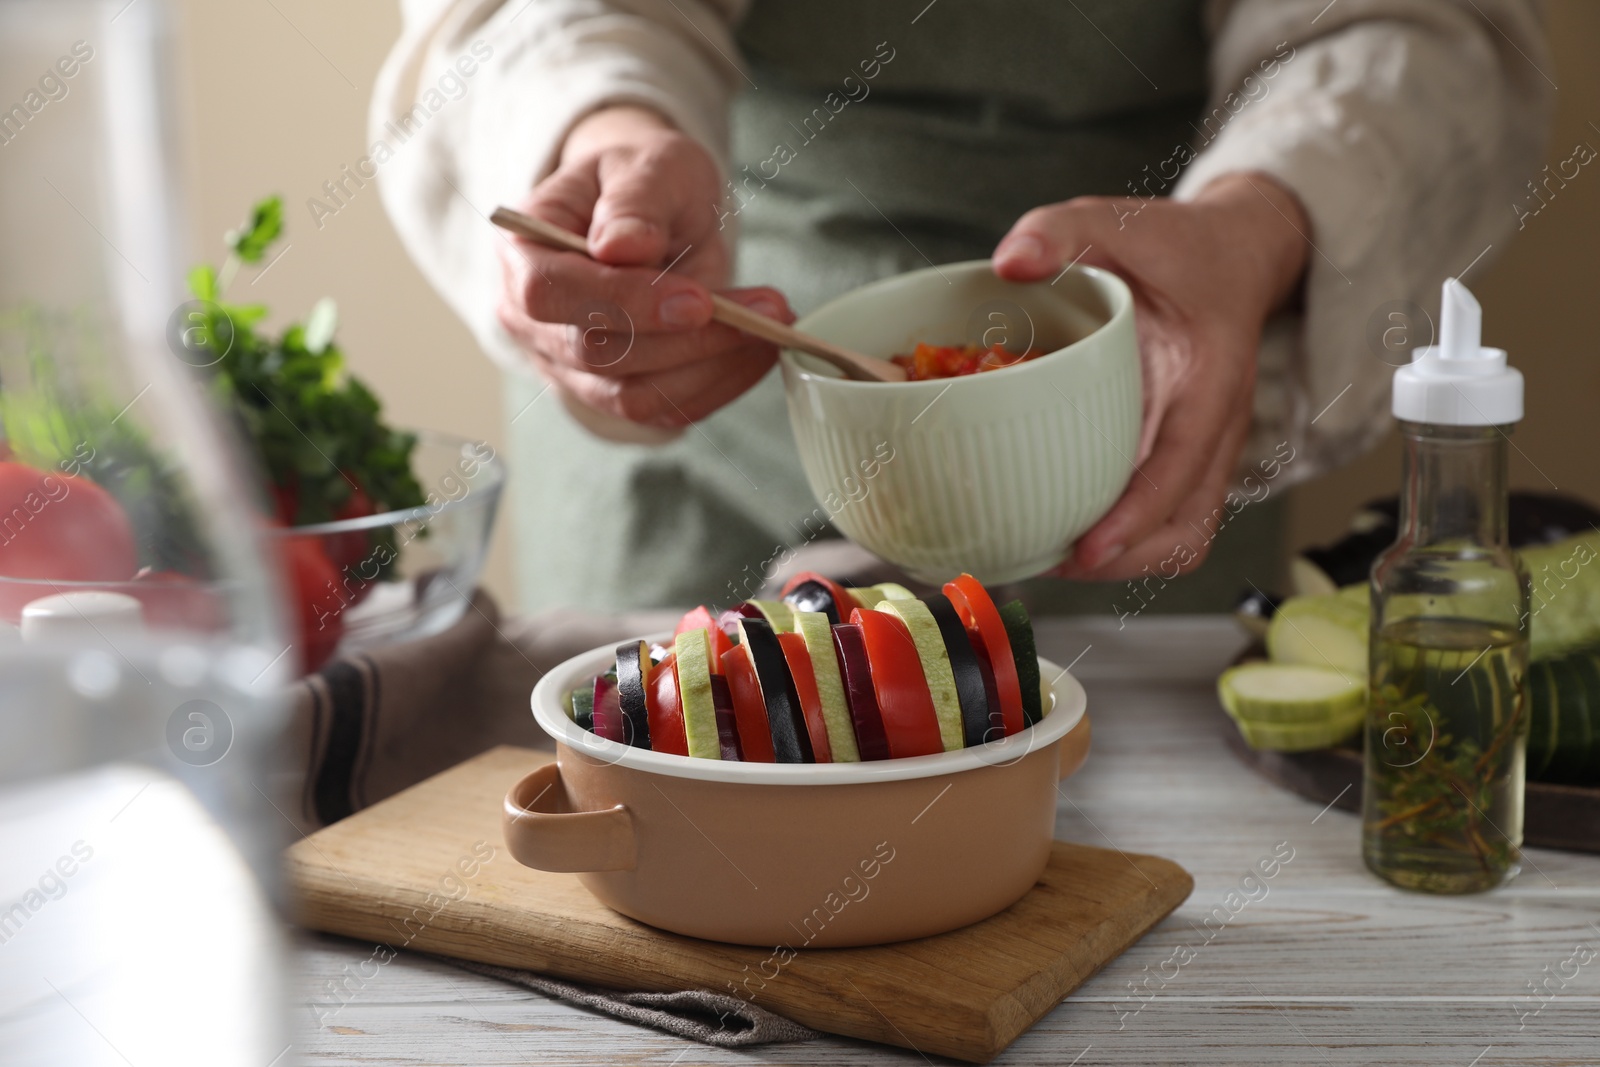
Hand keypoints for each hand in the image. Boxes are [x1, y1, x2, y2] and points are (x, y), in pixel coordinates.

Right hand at [496, 105, 792, 427]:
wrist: (652, 215)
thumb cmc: (642, 183)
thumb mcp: (647, 164)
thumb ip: (634, 200)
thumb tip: (621, 246)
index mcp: (522, 254)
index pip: (551, 293)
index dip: (623, 301)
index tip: (698, 299)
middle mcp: (533, 322)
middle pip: (597, 354)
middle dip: (688, 339)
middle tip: (766, 310)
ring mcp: (569, 368)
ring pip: (633, 396)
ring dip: (711, 368)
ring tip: (772, 327)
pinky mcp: (613, 395)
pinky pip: (664, 412)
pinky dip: (718, 386)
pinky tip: (757, 352)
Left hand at [992, 172, 1309, 581]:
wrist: (1235, 256)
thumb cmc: (1180, 248)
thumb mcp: (1122, 222)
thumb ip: (1064, 230)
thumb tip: (1009, 261)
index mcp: (1208, 377)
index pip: (1183, 465)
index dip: (1136, 515)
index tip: (1086, 548)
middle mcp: (1217, 426)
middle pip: (1188, 528)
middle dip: (1125, 560)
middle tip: (1051, 561)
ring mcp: (1206, 451)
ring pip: (1182, 538)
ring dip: (1126, 563)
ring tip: (1054, 560)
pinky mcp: (1186, 460)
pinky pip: (1167, 522)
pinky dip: (1126, 543)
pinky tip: (1070, 533)